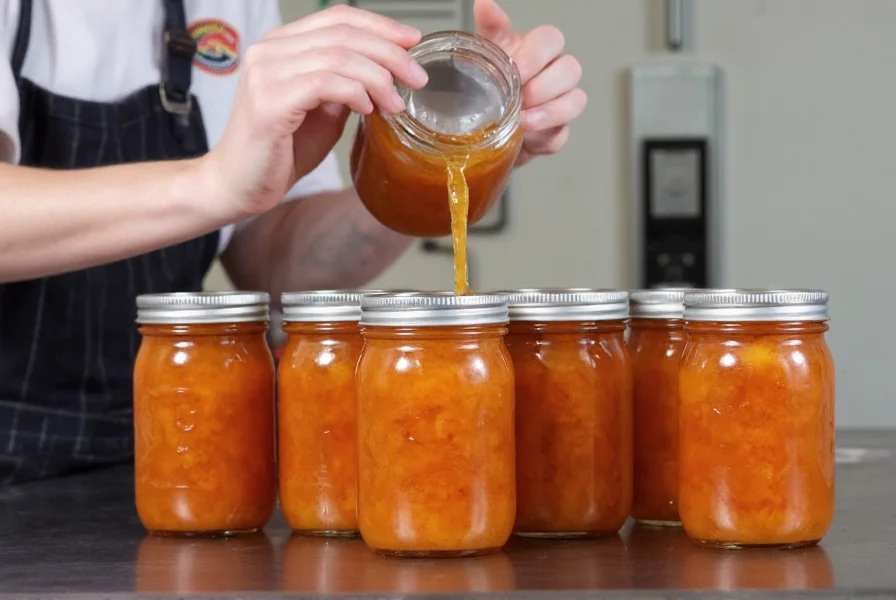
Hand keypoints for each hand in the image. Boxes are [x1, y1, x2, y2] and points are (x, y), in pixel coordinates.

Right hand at [204, 5, 428, 219]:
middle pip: (342, 33)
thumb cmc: (281, 150)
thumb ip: (347, 86)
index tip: (413, 42)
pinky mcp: (269, 101)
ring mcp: (266, 73)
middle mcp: (270, 50)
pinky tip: (368, 110)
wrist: (240, 185)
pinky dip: (355, 93)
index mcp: (282, 45)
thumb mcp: (324, 110)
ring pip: (338, 56)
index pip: (337, 18)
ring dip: (378, 78)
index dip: (380, 25)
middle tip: (417, 77)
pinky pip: (324, 83)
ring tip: (396, 103)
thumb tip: (385, 73)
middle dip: (390, 53)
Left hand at [474, 0, 585, 166]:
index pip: (552, 39)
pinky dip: (544, 138)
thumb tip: (484, 3)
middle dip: (544, 85)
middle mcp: (553, 74)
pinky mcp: (555, 133)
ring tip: (524, 121)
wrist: (481, 127)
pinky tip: (527, 138)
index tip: (516, 68)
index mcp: (537, 51)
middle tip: (520, 97)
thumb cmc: (489, 84)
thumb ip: (490, 27)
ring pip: (575, 102)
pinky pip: (561, 135)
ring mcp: (559, 104)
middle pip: (571, 70)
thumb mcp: (486, 53)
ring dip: (550, 112)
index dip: (538, 54)